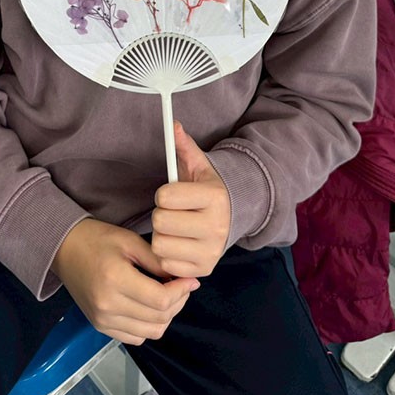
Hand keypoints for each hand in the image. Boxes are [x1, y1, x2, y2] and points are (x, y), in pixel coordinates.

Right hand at [51, 218, 199, 344]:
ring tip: (168, 295)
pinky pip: (135, 337)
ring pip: (150, 332)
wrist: (64, 249)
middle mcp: (107, 305)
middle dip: (178, 302)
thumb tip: (183, 277)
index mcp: (115, 280)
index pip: (161, 300)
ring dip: (166, 316)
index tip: (190, 280)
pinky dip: (149, 326)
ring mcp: (103, 320)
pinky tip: (151, 306)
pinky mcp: (101, 327)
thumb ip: (157, 261)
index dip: (182, 291)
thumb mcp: (129, 241)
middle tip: (182, 285)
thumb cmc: (96, 239)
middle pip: (158, 319)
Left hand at [151, 122, 230, 277]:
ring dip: (162, 236)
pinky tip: (179, 244)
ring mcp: (211, 251)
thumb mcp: (199, 166)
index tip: (173, 194)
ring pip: (160, 245)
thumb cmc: (209, 189)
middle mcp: (216, 226)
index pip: (165, 197)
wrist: (233, 217)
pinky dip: (168, 255)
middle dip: (161, 215)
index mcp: (214, 197)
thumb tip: (173, 125)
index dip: (164, 194)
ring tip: (175, 228)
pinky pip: (167, 265)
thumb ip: (184, 146)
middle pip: (160, 222)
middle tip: (173, 212)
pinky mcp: (205, 269)